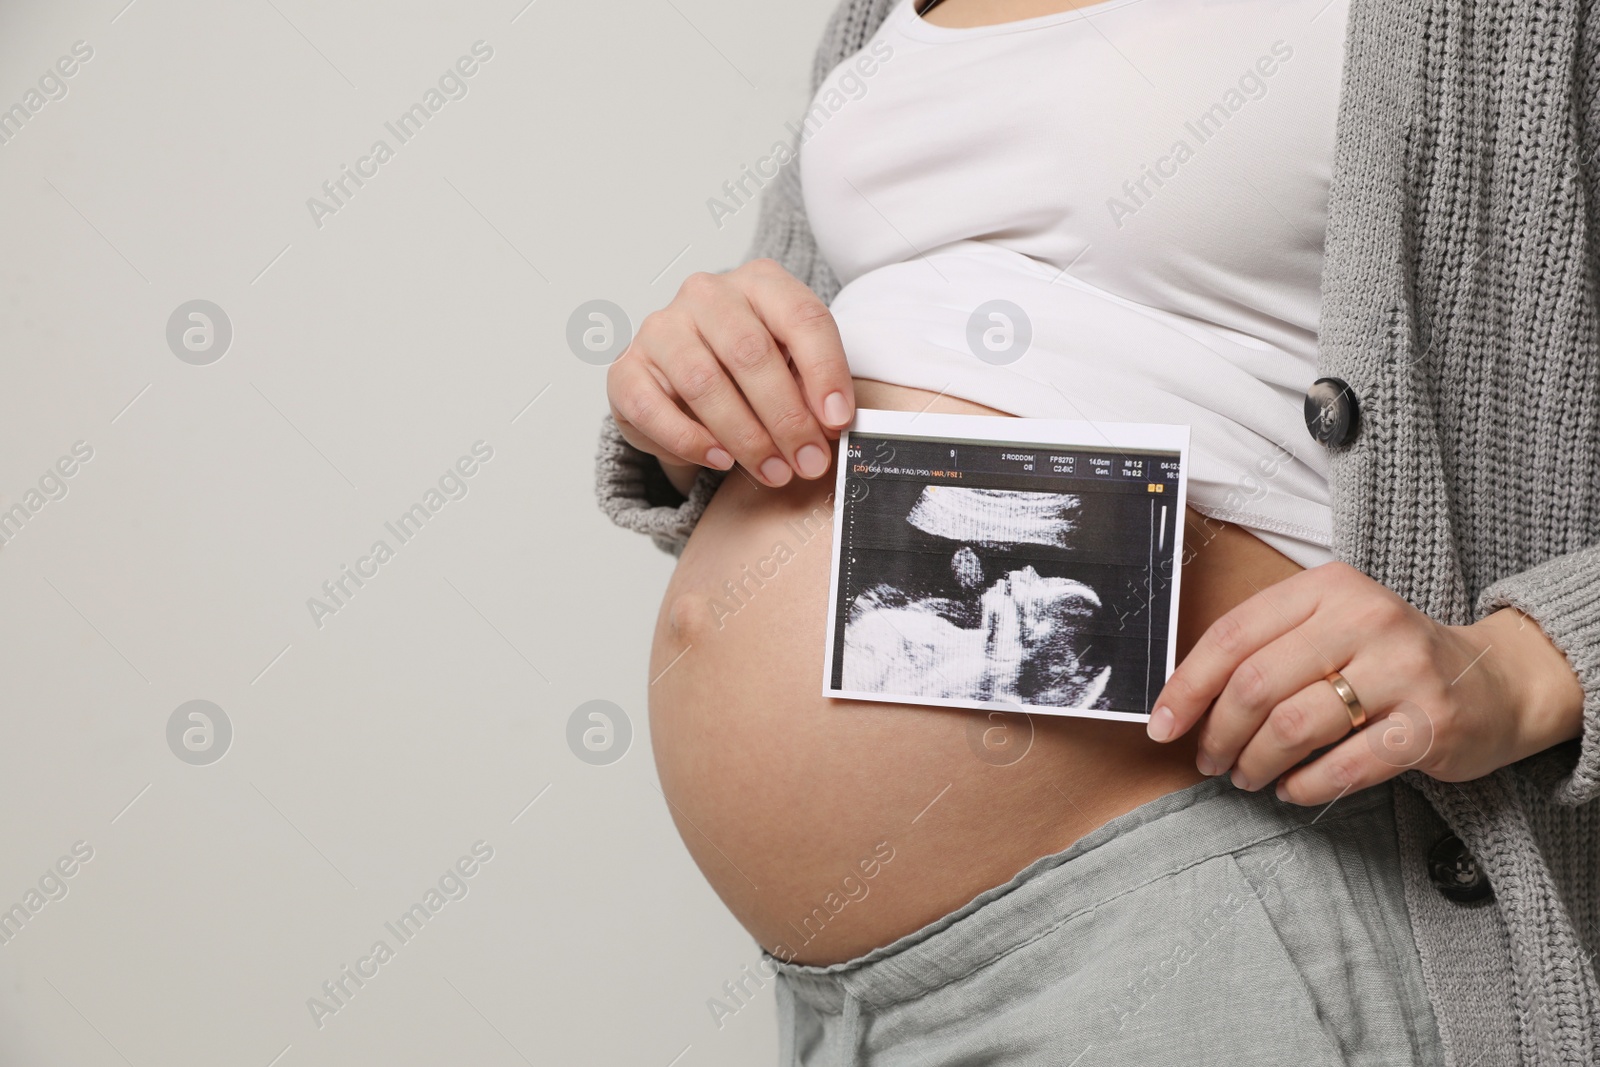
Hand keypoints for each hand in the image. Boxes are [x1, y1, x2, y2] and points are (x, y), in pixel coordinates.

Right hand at [606, 258, 854, 494]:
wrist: (684, 379)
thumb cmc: (749, 371)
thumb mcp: (790, 367)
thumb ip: (810, 388)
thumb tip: (831, 427)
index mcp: (760, 282)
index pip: (801, 317)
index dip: (825, 371)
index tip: (838, 421)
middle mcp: (707, 295)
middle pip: (750, 352)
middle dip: (785, 417)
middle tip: (807, 462)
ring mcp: (661, 328)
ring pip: (703, 382)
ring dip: (744, 436)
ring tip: (771, 471)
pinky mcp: (626, 368)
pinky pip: (653, 408)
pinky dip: (690, 441)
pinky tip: (720, 460)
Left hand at [1146, 561, 1584, 804]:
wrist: (1494, 681)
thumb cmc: (1386, 658)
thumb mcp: (1328, 627)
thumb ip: (1264, 647)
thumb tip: (1182, 700)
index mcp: (1327, 588)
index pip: (1232, 636)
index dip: (1187, 687)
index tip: (1162, 726)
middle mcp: (1366, 619)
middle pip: (1256, 684)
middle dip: (1219, 732)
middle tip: (1209, 761)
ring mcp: (1403, 670)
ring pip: (1293, 726)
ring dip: (1255, 762)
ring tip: (1246, 777)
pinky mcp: (1431, 724)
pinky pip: (1344, 766)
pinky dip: (1304, 785)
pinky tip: (1290, 790)